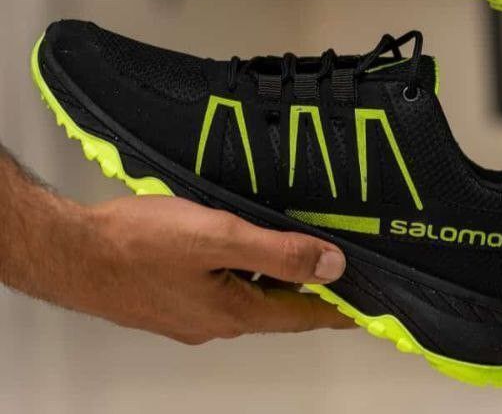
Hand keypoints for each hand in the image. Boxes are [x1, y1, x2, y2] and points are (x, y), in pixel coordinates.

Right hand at [74, 196, 350, 342]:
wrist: (74, 253)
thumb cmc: (137, 245)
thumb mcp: (218, 239)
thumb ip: (277, 252)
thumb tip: (331, 266)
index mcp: (233, 313)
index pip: (303, 315)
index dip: (338, 309)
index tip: (368, 307)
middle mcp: (215, 321)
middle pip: (277, 306)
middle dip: (309, 289)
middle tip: (337, 266)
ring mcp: (191, 312)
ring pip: (248, 294)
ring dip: (274, 275)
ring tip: (296, 248)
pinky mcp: (171, 296)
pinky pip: (222, 285)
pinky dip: (243, 269)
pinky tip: (239, 246)